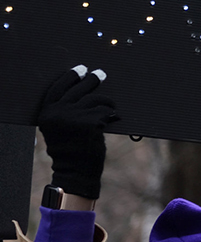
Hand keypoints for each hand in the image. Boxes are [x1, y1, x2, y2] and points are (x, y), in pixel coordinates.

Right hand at [35, 65, 115, 199]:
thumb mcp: (59, 127)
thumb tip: (80, 87)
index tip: (80, 69)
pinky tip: (113, 119)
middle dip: (92, 80)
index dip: (69, 77)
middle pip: (78, 89)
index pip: (57, 88)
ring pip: (95, 99)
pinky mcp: (90, 122)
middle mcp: (57, 113)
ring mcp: (74, 117)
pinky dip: (111, 113)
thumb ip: (64, 110)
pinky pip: (105, 111)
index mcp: (46, 113)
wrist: (75, 171)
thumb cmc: (70, 149)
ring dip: (106, 101)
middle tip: (100, 74)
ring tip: (110, 106)